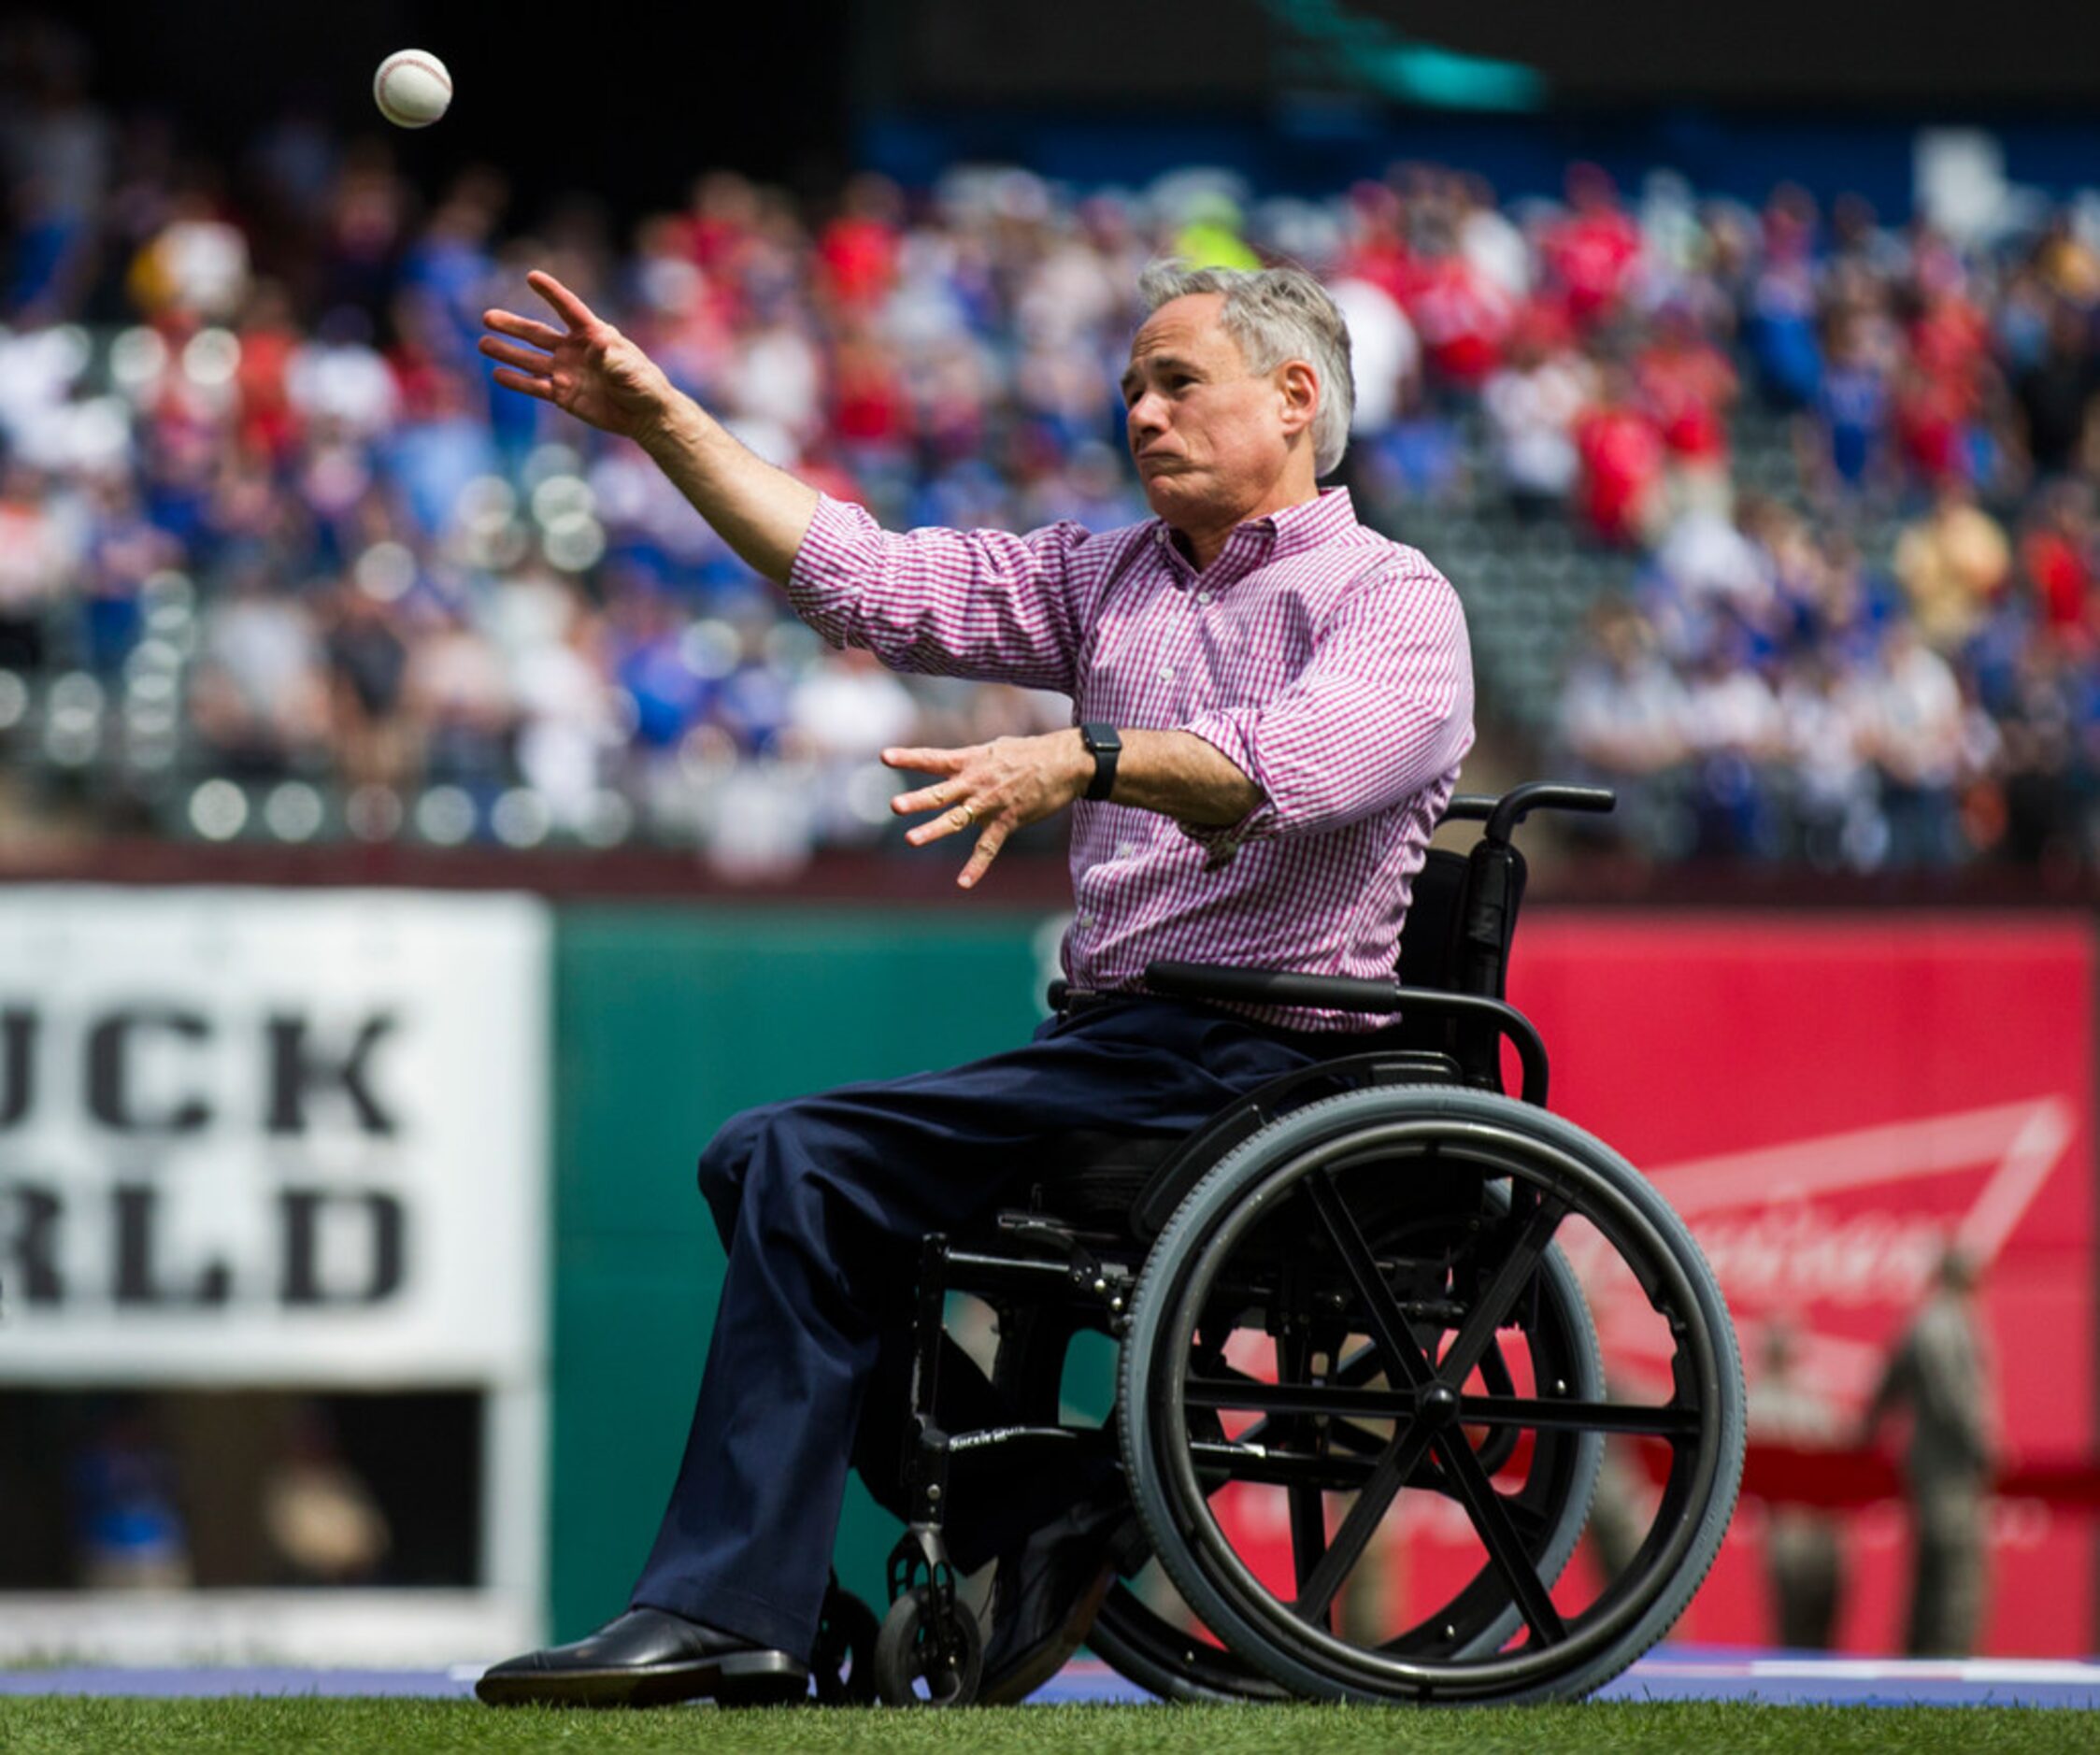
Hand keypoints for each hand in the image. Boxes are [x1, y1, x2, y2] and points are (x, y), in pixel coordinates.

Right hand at [480, 271, 679, 441]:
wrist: (645, 414)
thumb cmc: (644, 385)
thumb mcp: (632, 370)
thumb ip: (613, 359)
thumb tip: (600, 344)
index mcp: (593, 335)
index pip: (568, 309)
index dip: (552, 293)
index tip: (532, 276)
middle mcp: (574, 350)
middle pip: (537, 334)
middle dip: (513, 326)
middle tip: (487, 317)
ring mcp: (565, 371)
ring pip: (530, 359)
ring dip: (507, 352)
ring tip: (482, 343)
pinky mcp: (562, 394)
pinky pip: (535, 386)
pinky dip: (517, 382)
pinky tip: (497, 374)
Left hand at [885, 731, 1090, 888]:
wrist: (1066, 762)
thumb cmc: (1031, 752)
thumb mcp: (996, 748)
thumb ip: (972, 761)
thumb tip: (957, 765)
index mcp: (971, 761)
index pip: (934, 759)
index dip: (909, 757)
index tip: (884, 756)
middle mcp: (976, 783)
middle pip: (941, 793)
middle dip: (917, 800)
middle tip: (895, 806)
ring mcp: (990, 804)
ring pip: (957, 819)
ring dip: (933, 830)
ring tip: (910, 839)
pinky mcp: (1008, 821)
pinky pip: (988, 847)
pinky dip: (976, 866)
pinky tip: (963, 883)